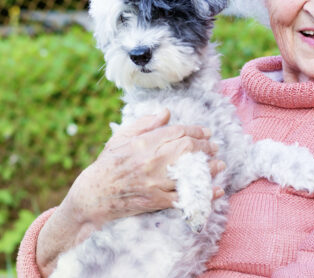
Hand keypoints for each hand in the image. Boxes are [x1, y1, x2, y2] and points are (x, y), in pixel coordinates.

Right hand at [37, 109, 224, 274]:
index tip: (207, 132)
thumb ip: (145, 123)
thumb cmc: (107, 165)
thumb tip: (166, 112)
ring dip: (209, 169)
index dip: (196, 131)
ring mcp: (155, 182)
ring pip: (189, 173)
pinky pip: (185, 197)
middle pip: (188, 149)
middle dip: (206, 147)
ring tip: (219, 165)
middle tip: (215, 147)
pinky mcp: (157, 201)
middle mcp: (152, 161)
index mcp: (144, 143)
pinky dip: (203, 194)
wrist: (93, 196)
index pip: (178, 132)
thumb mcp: (121, 138)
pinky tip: (216, 191)